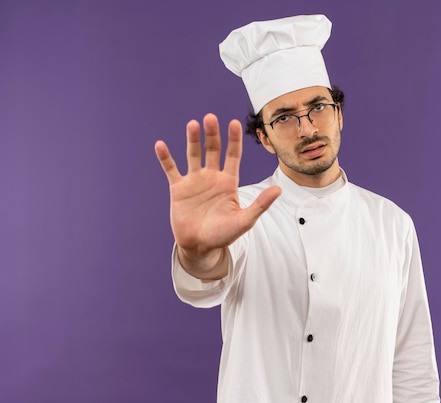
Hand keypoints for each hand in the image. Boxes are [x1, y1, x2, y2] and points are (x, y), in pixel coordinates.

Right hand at [155, 114, 280, 277]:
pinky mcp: (178, 188)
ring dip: (192, 140)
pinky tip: (160, 145)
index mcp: (228, 182)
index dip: (234, 140)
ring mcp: (194, 181)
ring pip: (193, 155)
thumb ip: (260, 204)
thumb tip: (279, 190)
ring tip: (192, 125)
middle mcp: (212, 177)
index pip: (233, 156)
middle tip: (210, 118)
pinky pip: (171, 169)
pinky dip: (166, 158)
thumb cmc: (223, 234)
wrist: (200, 246)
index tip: (234, 123)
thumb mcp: (244, 220)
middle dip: (212, 134)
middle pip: (212, 150)